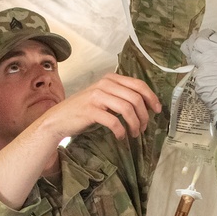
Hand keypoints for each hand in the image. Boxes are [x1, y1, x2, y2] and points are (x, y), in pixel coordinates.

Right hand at [42, 72, 160, 140]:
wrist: (59, 119)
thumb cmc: (84, 110)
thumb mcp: (104, 98)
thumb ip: (121, 96)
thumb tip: (145, 105)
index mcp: (110, 79)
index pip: (138, 84)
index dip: (151, 97)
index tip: (157, 110)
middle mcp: (104, 84)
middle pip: (135, 98)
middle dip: (144, 115)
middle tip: (143, 128)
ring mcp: (97, 96)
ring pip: (127, 109)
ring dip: (135, 124)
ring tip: (134, 134)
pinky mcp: (91, 110)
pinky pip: (114, 121)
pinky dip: (121, 131)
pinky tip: (121, 136)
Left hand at [180, 28, 216, 121]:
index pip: (215, 35)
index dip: (212, 36)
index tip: (211, 38)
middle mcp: (213, 54)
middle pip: (200, 39)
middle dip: (199, 39)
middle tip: (199, 40)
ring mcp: (203, 65)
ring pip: (191, 51)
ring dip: (192, 50)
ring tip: (193, 50)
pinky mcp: (197, 77)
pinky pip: (193, 69)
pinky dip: (195, 69)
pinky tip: (199, 71)